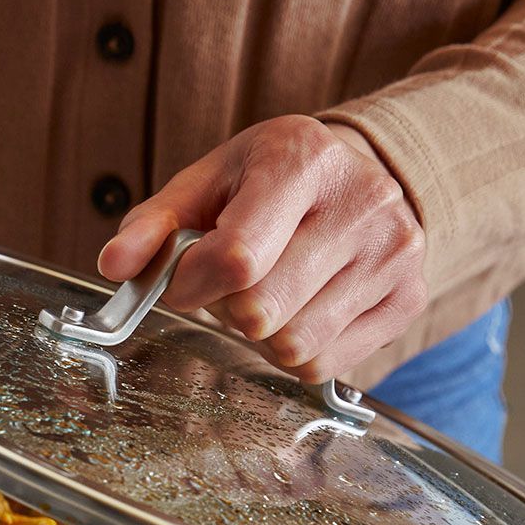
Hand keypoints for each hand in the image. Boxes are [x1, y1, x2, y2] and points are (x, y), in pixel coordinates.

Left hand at [98, 115, 424, 383]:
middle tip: (232, 283)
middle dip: (228, 308)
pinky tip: (301, 309)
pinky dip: (297, 352)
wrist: (358, 175)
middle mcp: (362, 201)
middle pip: (262, 311)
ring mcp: (394, 252)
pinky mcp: (408, 299)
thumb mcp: (205, 183)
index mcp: (303, 158)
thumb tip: (115, 266)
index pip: (237, 258)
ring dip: (262, 336)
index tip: (183, 281)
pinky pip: (325, 365)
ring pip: (294, 346)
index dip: (193, 285)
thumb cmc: (265, 184)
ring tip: (270, 292)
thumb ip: (153, 225)